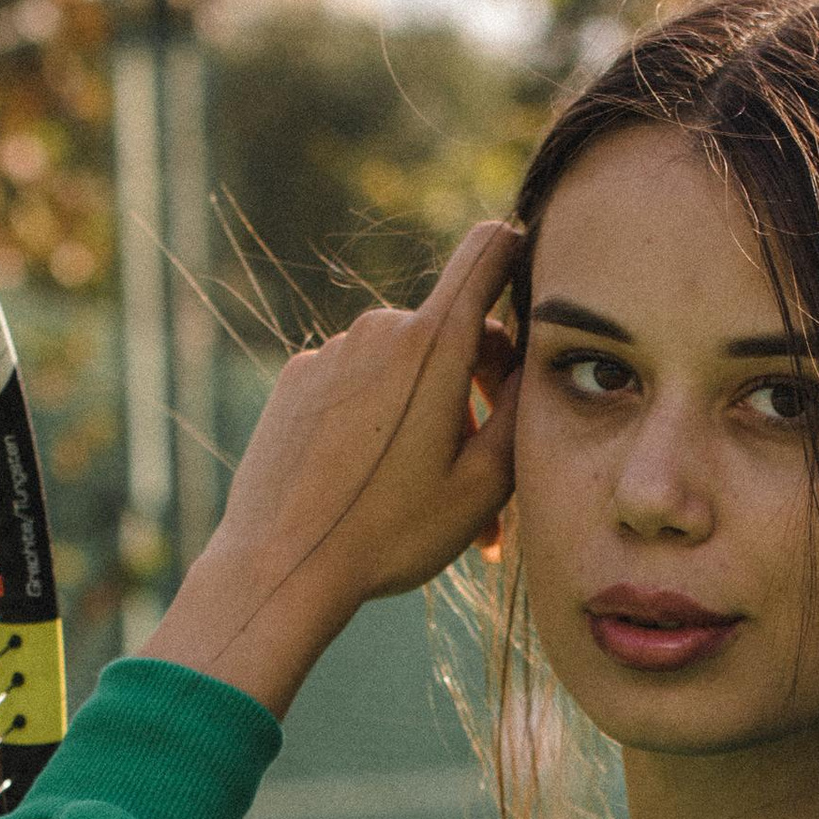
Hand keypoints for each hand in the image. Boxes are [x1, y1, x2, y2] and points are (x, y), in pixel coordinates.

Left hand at [142, 218, 520, 715]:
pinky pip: (358, 382)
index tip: (531, 291)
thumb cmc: (390, 532)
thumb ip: (523, 409)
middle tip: (488, 465)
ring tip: (433, 493)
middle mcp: (379, 329)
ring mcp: (331, 352)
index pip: (489, 250)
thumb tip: (537, 360)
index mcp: (433, 344)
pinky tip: (376, 480)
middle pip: (451, 327)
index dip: (519, 257)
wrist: (280, 567)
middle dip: (479, 384)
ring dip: (429, 412)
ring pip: (404, 365)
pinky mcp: (297, 379)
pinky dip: (380, 419)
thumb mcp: (484, 483)